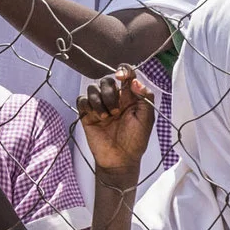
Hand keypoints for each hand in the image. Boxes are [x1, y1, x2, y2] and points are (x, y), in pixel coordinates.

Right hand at [76, 66, 156, 184]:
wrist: (120, 159)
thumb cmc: (136, 140)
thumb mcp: (147, 119)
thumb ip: (145, 98)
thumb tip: (135, 80)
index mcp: (130, 97)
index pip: (126, 75)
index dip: (123, 70)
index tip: (121, 76)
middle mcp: (114, 98)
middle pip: (106, 80)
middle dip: (110, 93)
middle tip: (116, 111)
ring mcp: (100, 105)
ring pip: (93, 88)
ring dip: (99, 100)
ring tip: (107, 117)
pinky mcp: (87, 114)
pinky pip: (82, 99)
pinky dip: (88, 105)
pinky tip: (96, 117)